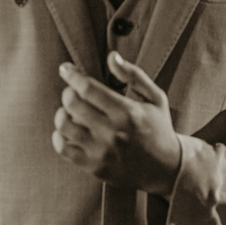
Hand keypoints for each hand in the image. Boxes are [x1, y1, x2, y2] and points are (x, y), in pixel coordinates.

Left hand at [53, 53, 181, 196]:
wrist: (166, 168)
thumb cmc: (159, 128)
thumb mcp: (155, 98)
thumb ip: (133, 75)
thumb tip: (112, 56)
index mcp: (128, 112)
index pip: (88, 88)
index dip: (72, 75)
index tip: (66, 69)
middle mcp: (113, 132)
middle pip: (72, 104)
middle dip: (68, 92)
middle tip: (72, 92)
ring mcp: (102, 152)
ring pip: (64, 125)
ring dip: (62, 113)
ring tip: (69, 111)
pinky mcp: (94, 167)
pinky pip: (63, 148)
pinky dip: (59, 136)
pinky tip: (68, 131)